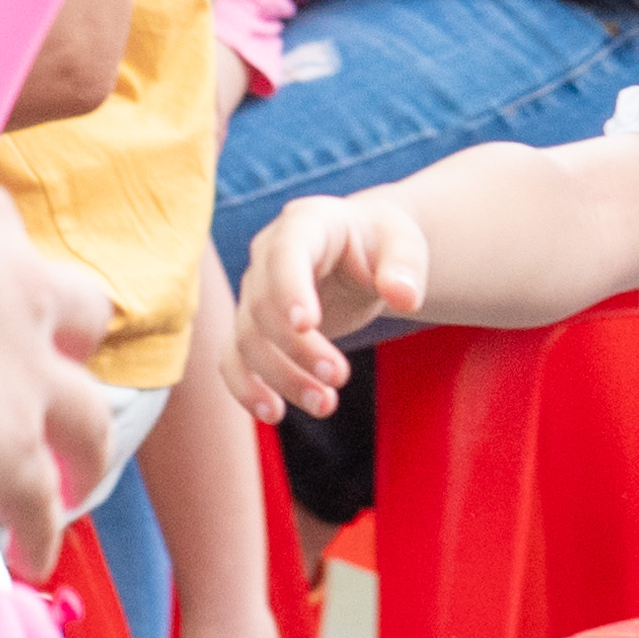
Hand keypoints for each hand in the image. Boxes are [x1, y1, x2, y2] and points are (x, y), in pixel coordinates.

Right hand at [0, 177, 114, 568]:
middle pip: (83, 316)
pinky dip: (40, 533)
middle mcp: (22, 290)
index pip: (8, 237)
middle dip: (73, 346)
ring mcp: (27, 376)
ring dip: (86, 452)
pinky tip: (31, 557)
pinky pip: (40, 503)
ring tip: (75, 482)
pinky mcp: (13, 453)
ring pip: (90, 419)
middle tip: (51, 377)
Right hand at [230, 194, 434, 421]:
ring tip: (325, 405)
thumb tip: (405, 297)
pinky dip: (245, 388)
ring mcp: (254, 292)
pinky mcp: (252, 327)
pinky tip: (273, 414)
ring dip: (281, 377)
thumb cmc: (383, 244)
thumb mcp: (404, 244)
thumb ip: (405, 266)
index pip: (286, 252)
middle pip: (263, 305)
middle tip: (339, 377)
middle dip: (297, 348)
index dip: (290, 288)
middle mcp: (267, 255)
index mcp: (305, 223)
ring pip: (247, 339)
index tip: (307, 325)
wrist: (364, 254)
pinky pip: (233, 358)